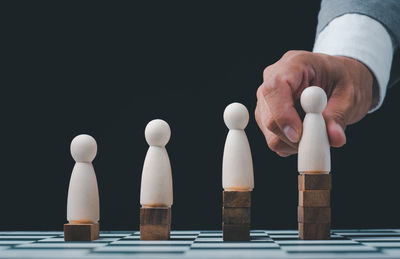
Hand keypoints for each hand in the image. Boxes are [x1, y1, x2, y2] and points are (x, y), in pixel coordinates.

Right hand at [255, 50, 374, 156]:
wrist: (340, 81)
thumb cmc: (345, 80)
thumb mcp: (350, 95)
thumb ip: (339, 116)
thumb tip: (334, 137)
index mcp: (294, 64)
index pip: (274, 88)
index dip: (283, 114)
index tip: (299, 134)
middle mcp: (273, 79)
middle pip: (267, 114)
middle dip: (291, 135)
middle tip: (318, 140)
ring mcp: (267, 99)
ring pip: (269, 131)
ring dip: (294, 142)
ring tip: (317, 131)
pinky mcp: (266, 116)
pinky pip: (273, 139)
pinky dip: (291, 144)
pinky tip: (307, 132)